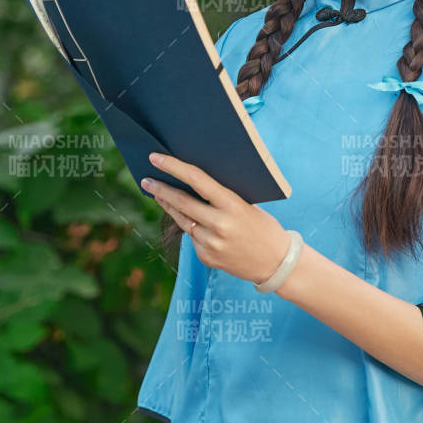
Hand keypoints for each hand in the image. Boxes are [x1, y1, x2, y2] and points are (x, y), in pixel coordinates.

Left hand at [140, 153, 291, 284]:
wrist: (276, 263)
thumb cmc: (263, 226)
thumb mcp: (247, 206)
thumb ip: (222, 197)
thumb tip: (192, 183)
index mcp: (233, 205)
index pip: (197, 180)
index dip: (174, 167)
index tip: (156, 158)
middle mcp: (219, 225)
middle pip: (181, 202)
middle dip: (160, 189)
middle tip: (146, 179)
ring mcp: (210, 243)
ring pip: (183, 220)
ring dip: (169, 206)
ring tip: (158, 194)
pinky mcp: (206, 257)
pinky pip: (192, 237)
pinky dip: (192, 227)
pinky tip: (194, 223)